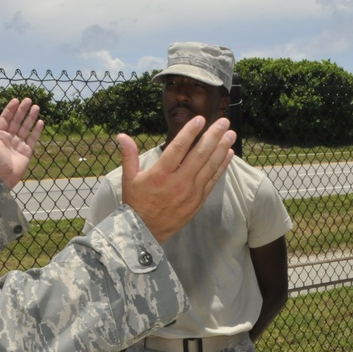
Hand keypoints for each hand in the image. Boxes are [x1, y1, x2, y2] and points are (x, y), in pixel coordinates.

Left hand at [0, 97, 43, 188]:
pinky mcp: (27, 151)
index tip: (16, 100)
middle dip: (22, 110)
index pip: (5, 119)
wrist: (3, 179)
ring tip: (36, 107)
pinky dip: (36, 130)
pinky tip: (40, 122)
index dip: (10, 109)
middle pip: (16, 121)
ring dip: (30, 117)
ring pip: (25, 127)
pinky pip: (32, 138)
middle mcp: (9, 138)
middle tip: (29, 100)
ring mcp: (18, 144)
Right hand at [118, 116, 234, 242]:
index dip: (190, 131)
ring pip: (210, 166)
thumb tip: (121, 136)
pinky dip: (222, 166)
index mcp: (160, 174)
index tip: (200, 119)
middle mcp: (178, 182)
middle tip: (224, 122)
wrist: (145, 232)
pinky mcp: (198, 201)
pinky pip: (213, 180)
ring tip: (231, 134)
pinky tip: (228, 154)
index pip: (179, 148)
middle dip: (214, 136)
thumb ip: (129, 156)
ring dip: (222, 148)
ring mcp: (191, 193)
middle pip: (200, 154)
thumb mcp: (129, 179)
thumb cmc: (136, 203)